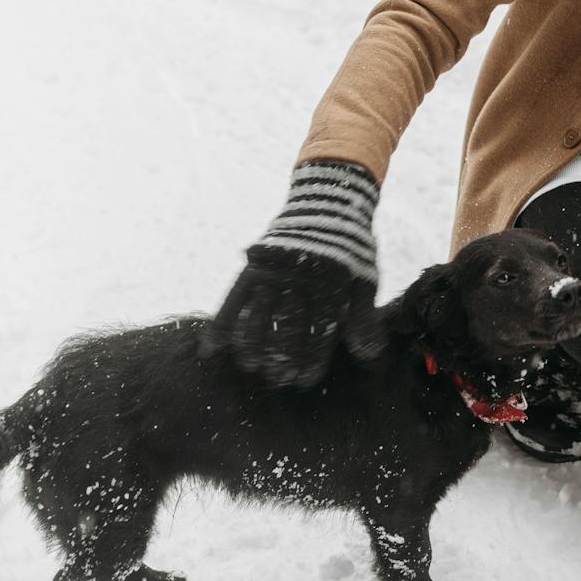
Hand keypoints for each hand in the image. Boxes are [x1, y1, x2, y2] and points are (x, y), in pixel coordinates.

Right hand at [207, 160, 379, 386]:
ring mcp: (275, 271)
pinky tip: (211, 349)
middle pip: (288, 324)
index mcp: (330, 284)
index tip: (304, 380)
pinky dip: (222, 323)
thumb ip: (363, 318)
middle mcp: (300, 279)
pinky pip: (235, 297)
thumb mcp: (364, 278)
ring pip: (260, 314)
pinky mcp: (255, 265)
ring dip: (253, 344)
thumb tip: (368, 357)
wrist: (329, 200)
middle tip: (276, 380)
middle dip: (282, 355)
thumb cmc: (350, 246)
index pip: (319, 328)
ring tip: (250, 367)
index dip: (312, 356)